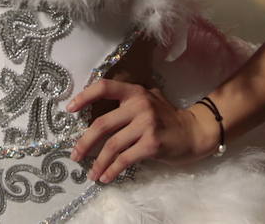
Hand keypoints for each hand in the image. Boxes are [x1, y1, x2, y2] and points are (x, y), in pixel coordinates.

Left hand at [66, 80, 214, 183]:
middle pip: (102, 124)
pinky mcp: (152, 143)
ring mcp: (146, 124)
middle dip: (84, 142)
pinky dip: (113, 170)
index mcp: (135, 92)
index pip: (104, 87)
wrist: (194, 132)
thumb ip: (127, 102)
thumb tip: (95, 111)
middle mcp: (139, 104)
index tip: (69, 109)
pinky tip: (106, 177)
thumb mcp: (149, 100)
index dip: (84, 97)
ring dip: (98, 162)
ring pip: (112, 145)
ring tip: (91, 174)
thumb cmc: (167, 118)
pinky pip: (125, 159)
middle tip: (75, 155)